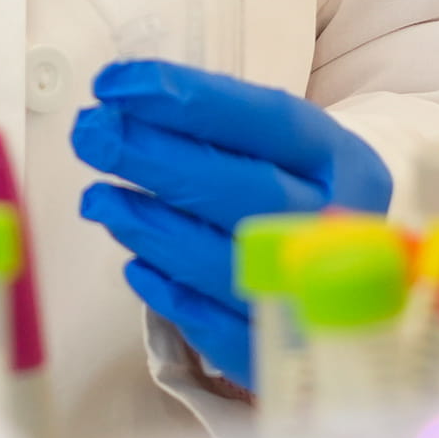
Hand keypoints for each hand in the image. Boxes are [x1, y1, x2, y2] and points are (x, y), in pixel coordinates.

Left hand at [72, 59, 394, 392]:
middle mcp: (340, 229)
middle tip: (93, 137)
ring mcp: (316, 297)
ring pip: (227, 263)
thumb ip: (212, 125)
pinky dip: (171, 295)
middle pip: (248, 193)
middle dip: (160, 161)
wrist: (345, 277)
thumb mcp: (277, 148)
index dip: (190, 100)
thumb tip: (119, 103)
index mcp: (346, 162)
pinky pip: (218, 329)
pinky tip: (134, 265)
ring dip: (151, 228)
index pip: (269, 121)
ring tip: (98, 199)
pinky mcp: (283, 352)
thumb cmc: (291, 193)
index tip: (114, 85)